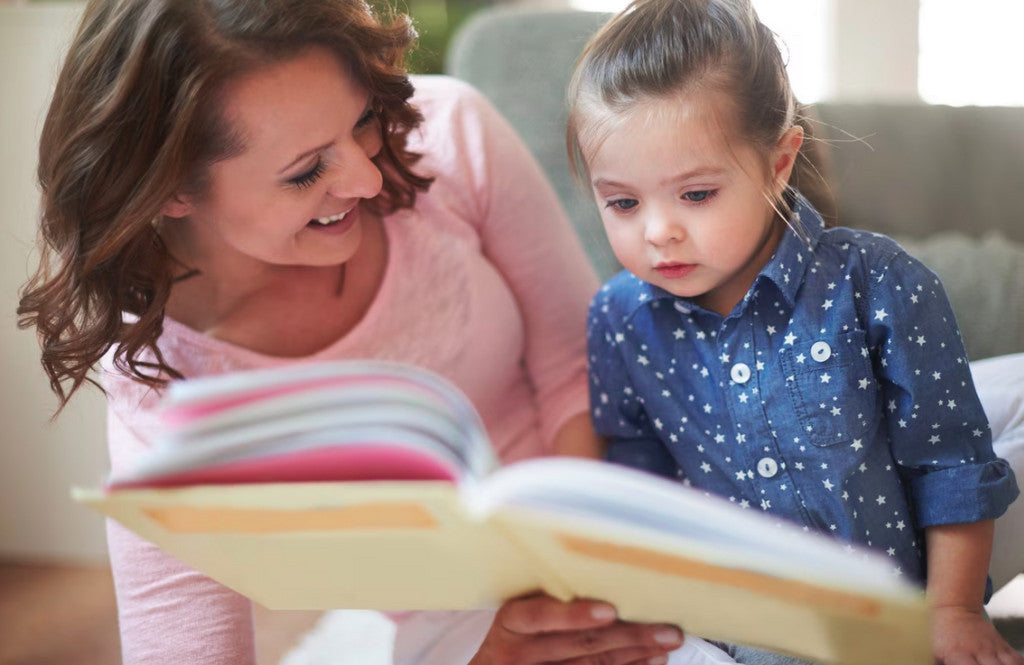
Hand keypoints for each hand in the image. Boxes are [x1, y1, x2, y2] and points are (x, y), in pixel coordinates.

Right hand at [468, 592, 683, 664]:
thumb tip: (601, 569)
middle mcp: (520, 652)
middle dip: (628, 634)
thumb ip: (547, 593)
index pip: (540, 616)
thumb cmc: (513, 630)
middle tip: (665, 627)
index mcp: (511, 620)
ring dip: (636, 653)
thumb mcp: (516, 608)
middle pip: (579, 644)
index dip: (575, 614)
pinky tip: (651, 659)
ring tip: (667, 641)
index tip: (609, 611)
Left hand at [931, 605, 1023, 664]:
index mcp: (957, 653)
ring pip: (1009, 664)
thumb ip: (933, 661)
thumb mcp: (930, 649)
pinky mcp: (1002, 645)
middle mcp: (978, 651)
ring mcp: (992, 648)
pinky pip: (1017, 659)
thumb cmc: (938, 632)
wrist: (952, 610)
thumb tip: (922, 663)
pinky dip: (1018, 664)